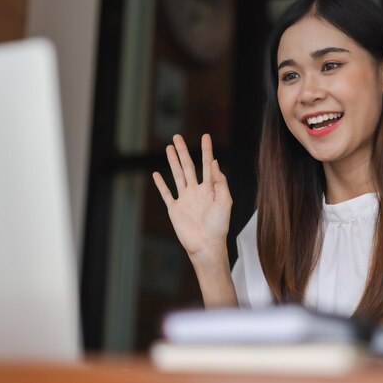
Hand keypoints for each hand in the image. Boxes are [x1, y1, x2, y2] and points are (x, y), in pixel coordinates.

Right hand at [152, 134, 231, 261]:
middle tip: (177, 136)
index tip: (206, 136)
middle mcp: (196, 191)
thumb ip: (220, 183)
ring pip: (177, 175)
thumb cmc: (219, 226)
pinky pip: (166, 193)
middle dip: (183, 151)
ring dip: (172, 161)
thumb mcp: (225, 202)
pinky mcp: (174, 209)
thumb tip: (215, 163)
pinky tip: (156, 174)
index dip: (206, 150)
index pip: (207, 165)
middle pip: (188, 166)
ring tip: (169, 148)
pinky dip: (161, 184)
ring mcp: (184, 199)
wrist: (206, 245)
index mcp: (210, 189)